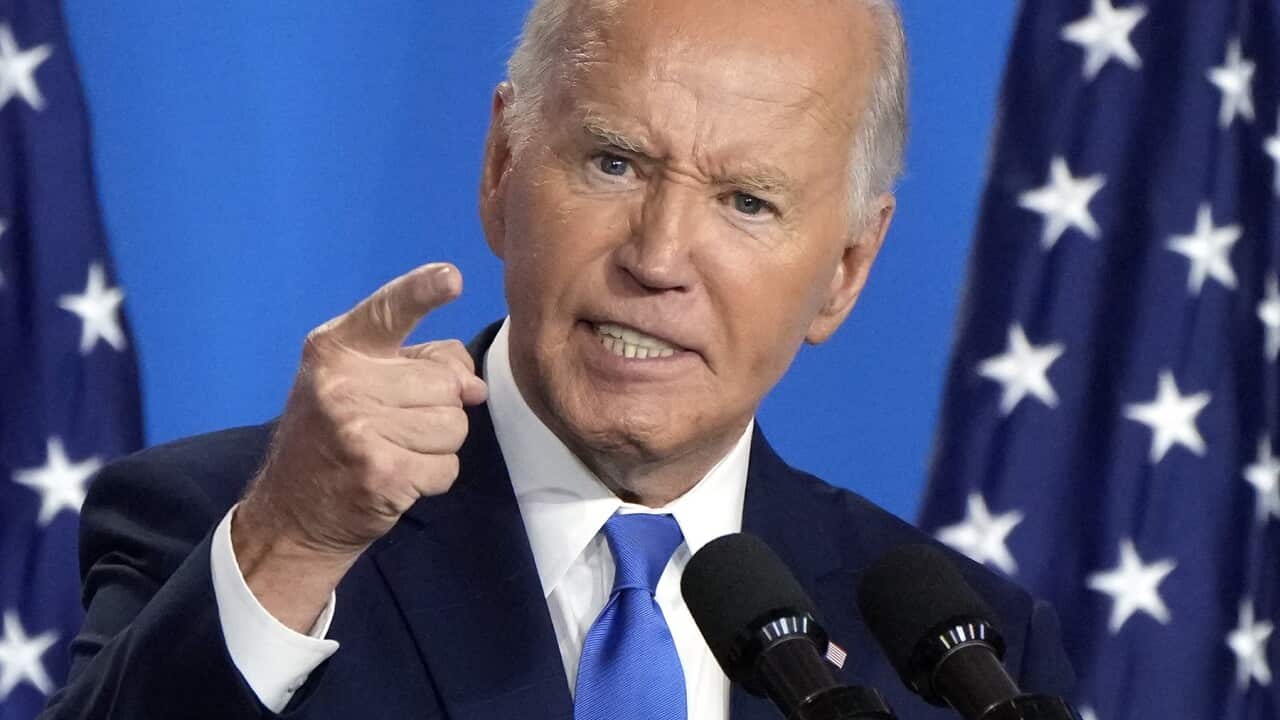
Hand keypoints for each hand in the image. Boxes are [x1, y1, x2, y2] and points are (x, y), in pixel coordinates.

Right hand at [232, 262, 485, 630]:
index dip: (423, 292)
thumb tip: (473, 384)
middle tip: (401, 427)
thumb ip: (416, 366)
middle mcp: (342, 382)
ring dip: (439, 445)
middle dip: (441, 406)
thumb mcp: (356, 385)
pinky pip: (447, 466)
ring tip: (399, 451)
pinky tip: (401, 479)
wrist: (290, 515)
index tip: (452, 278)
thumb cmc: (333, 439)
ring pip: (454, 424)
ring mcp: (359, 428)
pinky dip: (435, 477)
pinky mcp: (381, 472)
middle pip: (446, 381)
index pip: (388, 310)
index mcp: (335, 349)